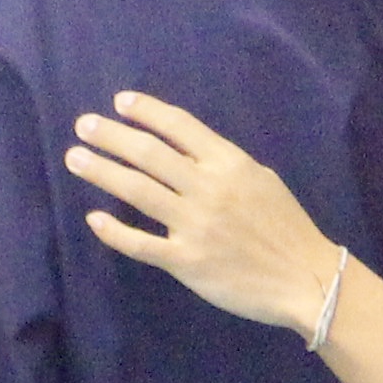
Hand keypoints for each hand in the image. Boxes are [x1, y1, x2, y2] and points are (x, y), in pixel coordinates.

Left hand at [67, 91, 341, 334]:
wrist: (306, 279)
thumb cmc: (286, 228)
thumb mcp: (262, 180)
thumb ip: (225, 164)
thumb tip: (187, 151)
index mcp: (229, 164)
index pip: (180, 127)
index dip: (147, 111)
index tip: (120, 103)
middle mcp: (208, 188)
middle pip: (149, 153)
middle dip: (112, 136)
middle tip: (83, 125)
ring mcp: (195, 225)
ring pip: (137, 190)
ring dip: (102, 171)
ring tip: (75, 157)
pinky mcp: (187, 261)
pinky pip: (141, 244)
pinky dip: (114, 231)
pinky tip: (94, 219)